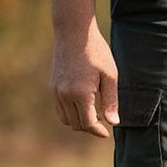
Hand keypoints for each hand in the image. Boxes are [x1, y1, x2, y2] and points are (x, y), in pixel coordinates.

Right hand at [50, 24, 117, 138]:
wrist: (74, 33)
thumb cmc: (96, 53)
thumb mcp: (110, 76)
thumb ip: (111, 101)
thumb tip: (113, 123)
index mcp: (80, 94)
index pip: (88, 123)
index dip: (98, 131)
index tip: (107, 133)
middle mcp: (64, 95)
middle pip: (76, 124)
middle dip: (90, 127)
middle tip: (103, 123)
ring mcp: (56, 91)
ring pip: (66, 119)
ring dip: (80, 121)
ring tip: (94, 114)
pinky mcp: (53, 86)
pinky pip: (60, 109)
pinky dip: (71, 113)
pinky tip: (83, 105)